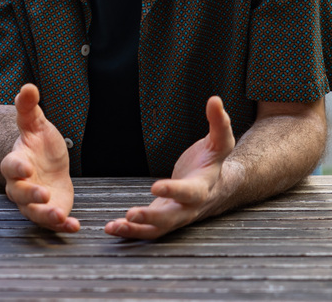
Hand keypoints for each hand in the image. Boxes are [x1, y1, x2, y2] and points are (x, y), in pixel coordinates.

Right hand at [0, 84, 79, 232]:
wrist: (47, 164)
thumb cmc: (39, 144)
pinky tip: (74, 226)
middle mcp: (21, 185)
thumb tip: (28, 86)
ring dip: (44, 215)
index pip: (10, 166)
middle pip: (19, 193)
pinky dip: (62, 226)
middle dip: (30, 195)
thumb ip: (29, 108)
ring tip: (59, 216)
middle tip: (43, 194)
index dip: (17, 167)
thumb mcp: (37, 124)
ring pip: (33, 212)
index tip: (26, 168)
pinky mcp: (49, 211)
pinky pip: (52, 223)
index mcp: (17, 161)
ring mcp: (34, 201)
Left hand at [105, 96, 234, 239]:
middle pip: (172, 218)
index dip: (174, 190)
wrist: (218, 187)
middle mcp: (189, 207)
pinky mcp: (163, 219)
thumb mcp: (220, 142)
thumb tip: (215, 99)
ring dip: (136, 230)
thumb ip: (218, 122)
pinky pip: (148, 231)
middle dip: (152, 218)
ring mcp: (176, 216)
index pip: (189, 191)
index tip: (155, 187)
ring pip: (158, 230)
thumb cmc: (213, 162)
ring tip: (114, 227)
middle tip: (131, 215)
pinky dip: (131, 231)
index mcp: (202, 187)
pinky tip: (112, 228)